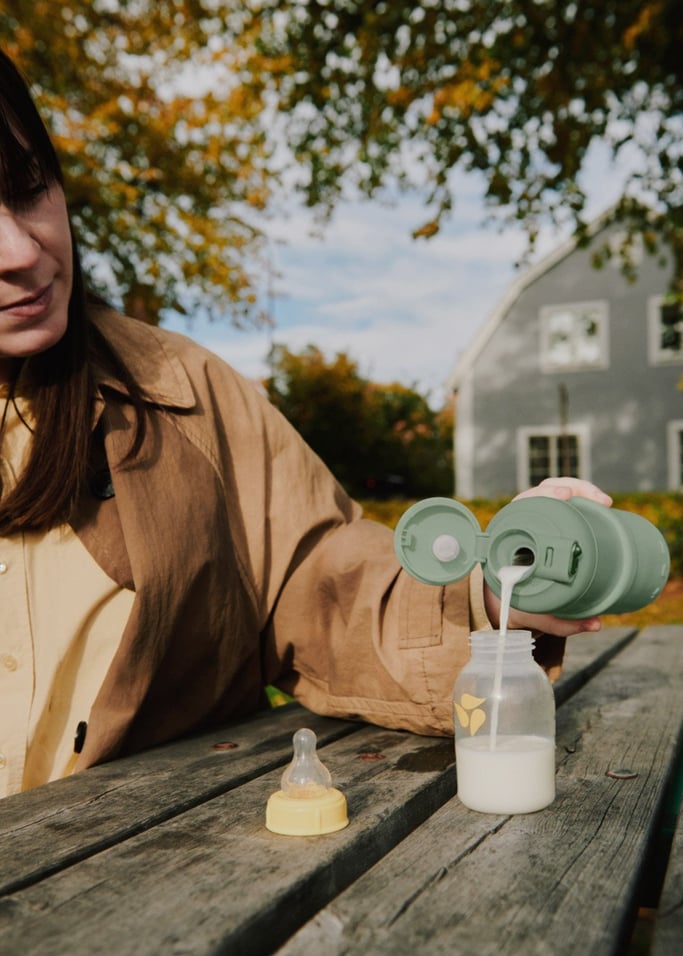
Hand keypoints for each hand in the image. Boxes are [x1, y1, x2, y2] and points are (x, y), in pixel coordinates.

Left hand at [483, 477, 612, 635]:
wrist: (501, 600)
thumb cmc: (514, 602)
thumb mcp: (532, 613)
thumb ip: (561, 621)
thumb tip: (596, 624)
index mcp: (507, 537)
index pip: (522, 504)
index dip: (543, 494)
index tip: (564, 495)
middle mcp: (519, 522)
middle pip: (542, 490)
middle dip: (571, 488)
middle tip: (597, 500)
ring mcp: (534, 520)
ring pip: (555, 491)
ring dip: (581, 489)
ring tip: (604, 502)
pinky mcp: (548, 521)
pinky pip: (563, 501)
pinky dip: (582, 496)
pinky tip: (601, 502)